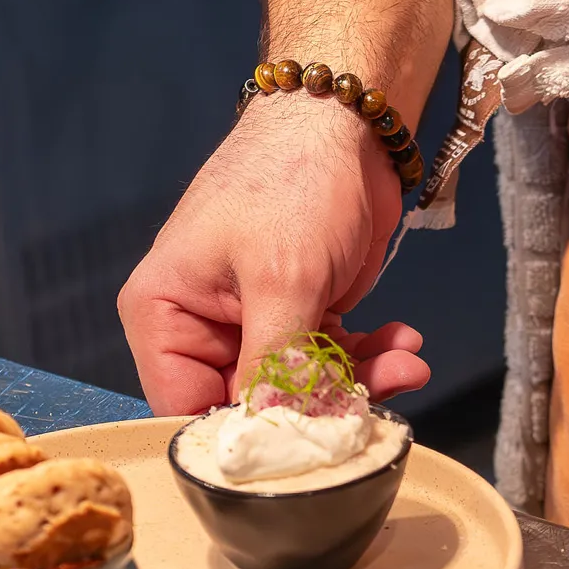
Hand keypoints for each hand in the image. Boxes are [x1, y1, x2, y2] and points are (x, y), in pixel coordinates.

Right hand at [117, 94, 430, 414]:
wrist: (345, 123)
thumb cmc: (291, 182)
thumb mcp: (282, 279)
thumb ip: (278, 364)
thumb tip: (278, 435)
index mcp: (164, 315)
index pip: (185, 408)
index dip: (241, 435)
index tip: (300, 445)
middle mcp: (200, 327)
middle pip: (250, 405)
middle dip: (318, 406)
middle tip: (378, 399)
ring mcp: (253, 323)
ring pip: (300, 388)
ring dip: (358, 382)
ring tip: (404, 362)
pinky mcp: (300, 314)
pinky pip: (330, 361)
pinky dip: (369, 358)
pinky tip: (402, 342)